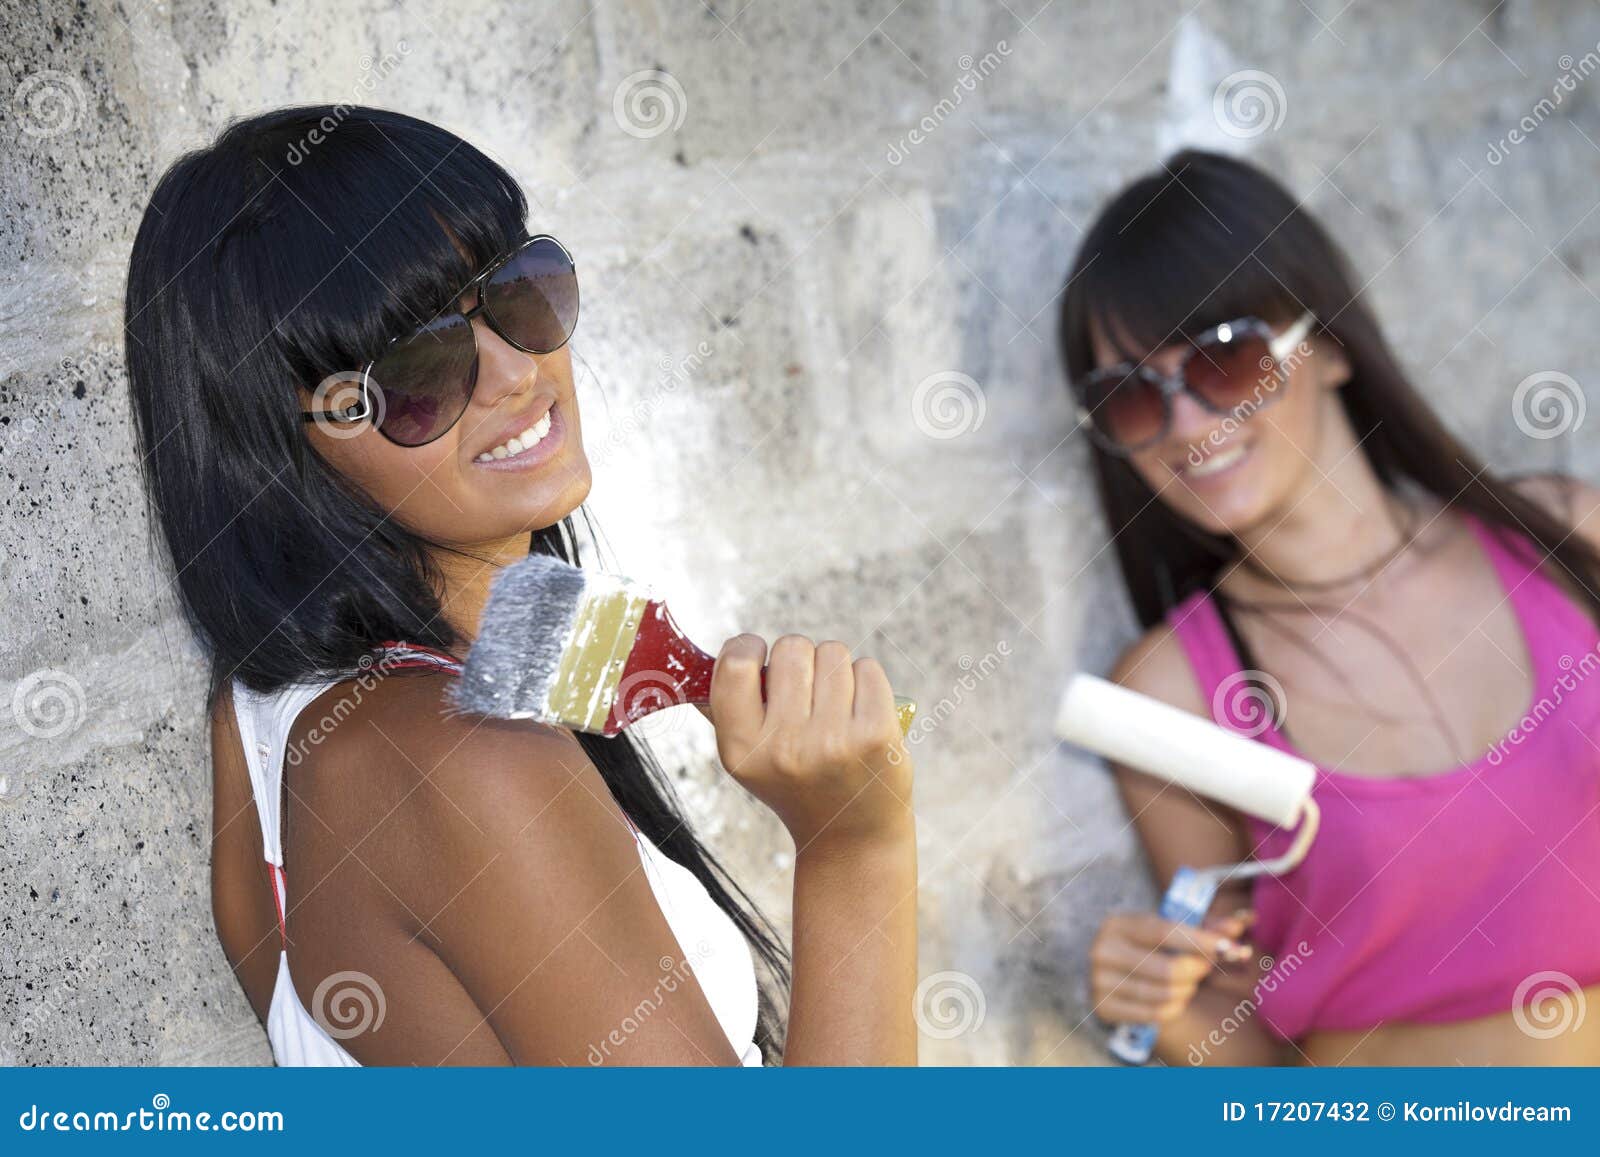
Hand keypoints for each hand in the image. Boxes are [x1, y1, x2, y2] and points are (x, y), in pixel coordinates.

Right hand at [707, 634, 912, 850]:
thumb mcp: (748, 760)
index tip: (759, 656)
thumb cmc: (795, 781)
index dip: (748, 647)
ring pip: (832, 653)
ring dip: (834, 670)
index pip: (735, 665)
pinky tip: (860, 712)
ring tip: (833, 708)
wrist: (850, 834)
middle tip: (805, 693)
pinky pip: (868, 668)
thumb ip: (727, 708)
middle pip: (791, 648)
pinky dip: (865, 681)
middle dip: (799, 660)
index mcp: (742, 749)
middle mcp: (784, 747)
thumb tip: (713, 655)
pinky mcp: (876, 735)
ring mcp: (833, 741)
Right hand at [1089, 910, 1254, 1024]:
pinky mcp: (1103, 1008)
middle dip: (1198, 970)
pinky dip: (1175, 1008)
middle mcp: (1103, 950)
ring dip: (1188, 990)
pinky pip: (1156, 1014)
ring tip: (1187, 982)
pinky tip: (1175, 998)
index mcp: (1118, 923)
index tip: (1230, 947)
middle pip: (1169, 968)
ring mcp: (1099, 981)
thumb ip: (1207, 927)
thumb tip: (1244, 920)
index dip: (1201, 941)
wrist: (1114, 973)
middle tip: (1205, 968)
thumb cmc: (1149, 948)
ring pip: (1166, 994)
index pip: (1165, 932)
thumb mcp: (1171, 931)